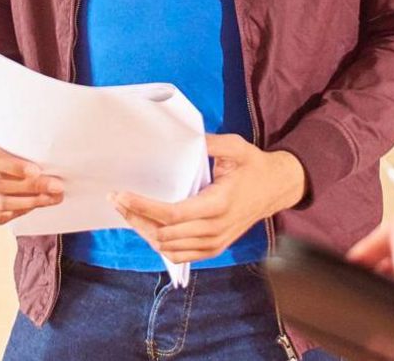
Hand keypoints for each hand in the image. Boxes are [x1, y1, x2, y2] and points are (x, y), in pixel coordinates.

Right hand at [0, 128, 63, 225]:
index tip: (36, 170)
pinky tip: (35, 205)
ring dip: (30, 202)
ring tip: (52, 197)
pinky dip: (19, 212)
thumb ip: (21, 141)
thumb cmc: (4, 140)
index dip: (12, 166)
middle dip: (30, 187)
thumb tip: (51, 158)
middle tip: (56, 186)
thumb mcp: (7, 133)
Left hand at [112, 134, 306, 263]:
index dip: (143, 207)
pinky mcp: (215, 249)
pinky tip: (148, 227)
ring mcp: (215, 242)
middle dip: (136, 218)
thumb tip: (185, 137)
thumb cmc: (254, 166)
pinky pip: (180, 255)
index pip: (172, 214)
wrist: (277, 188)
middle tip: (116, 201)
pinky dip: (160, 244)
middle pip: (164, 234)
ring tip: (128, 212)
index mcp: (219, 204)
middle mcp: (215, 229)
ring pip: (168, 248)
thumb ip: (211, 144)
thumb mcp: (236, 147)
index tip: (121, 196)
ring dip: (145, 232)